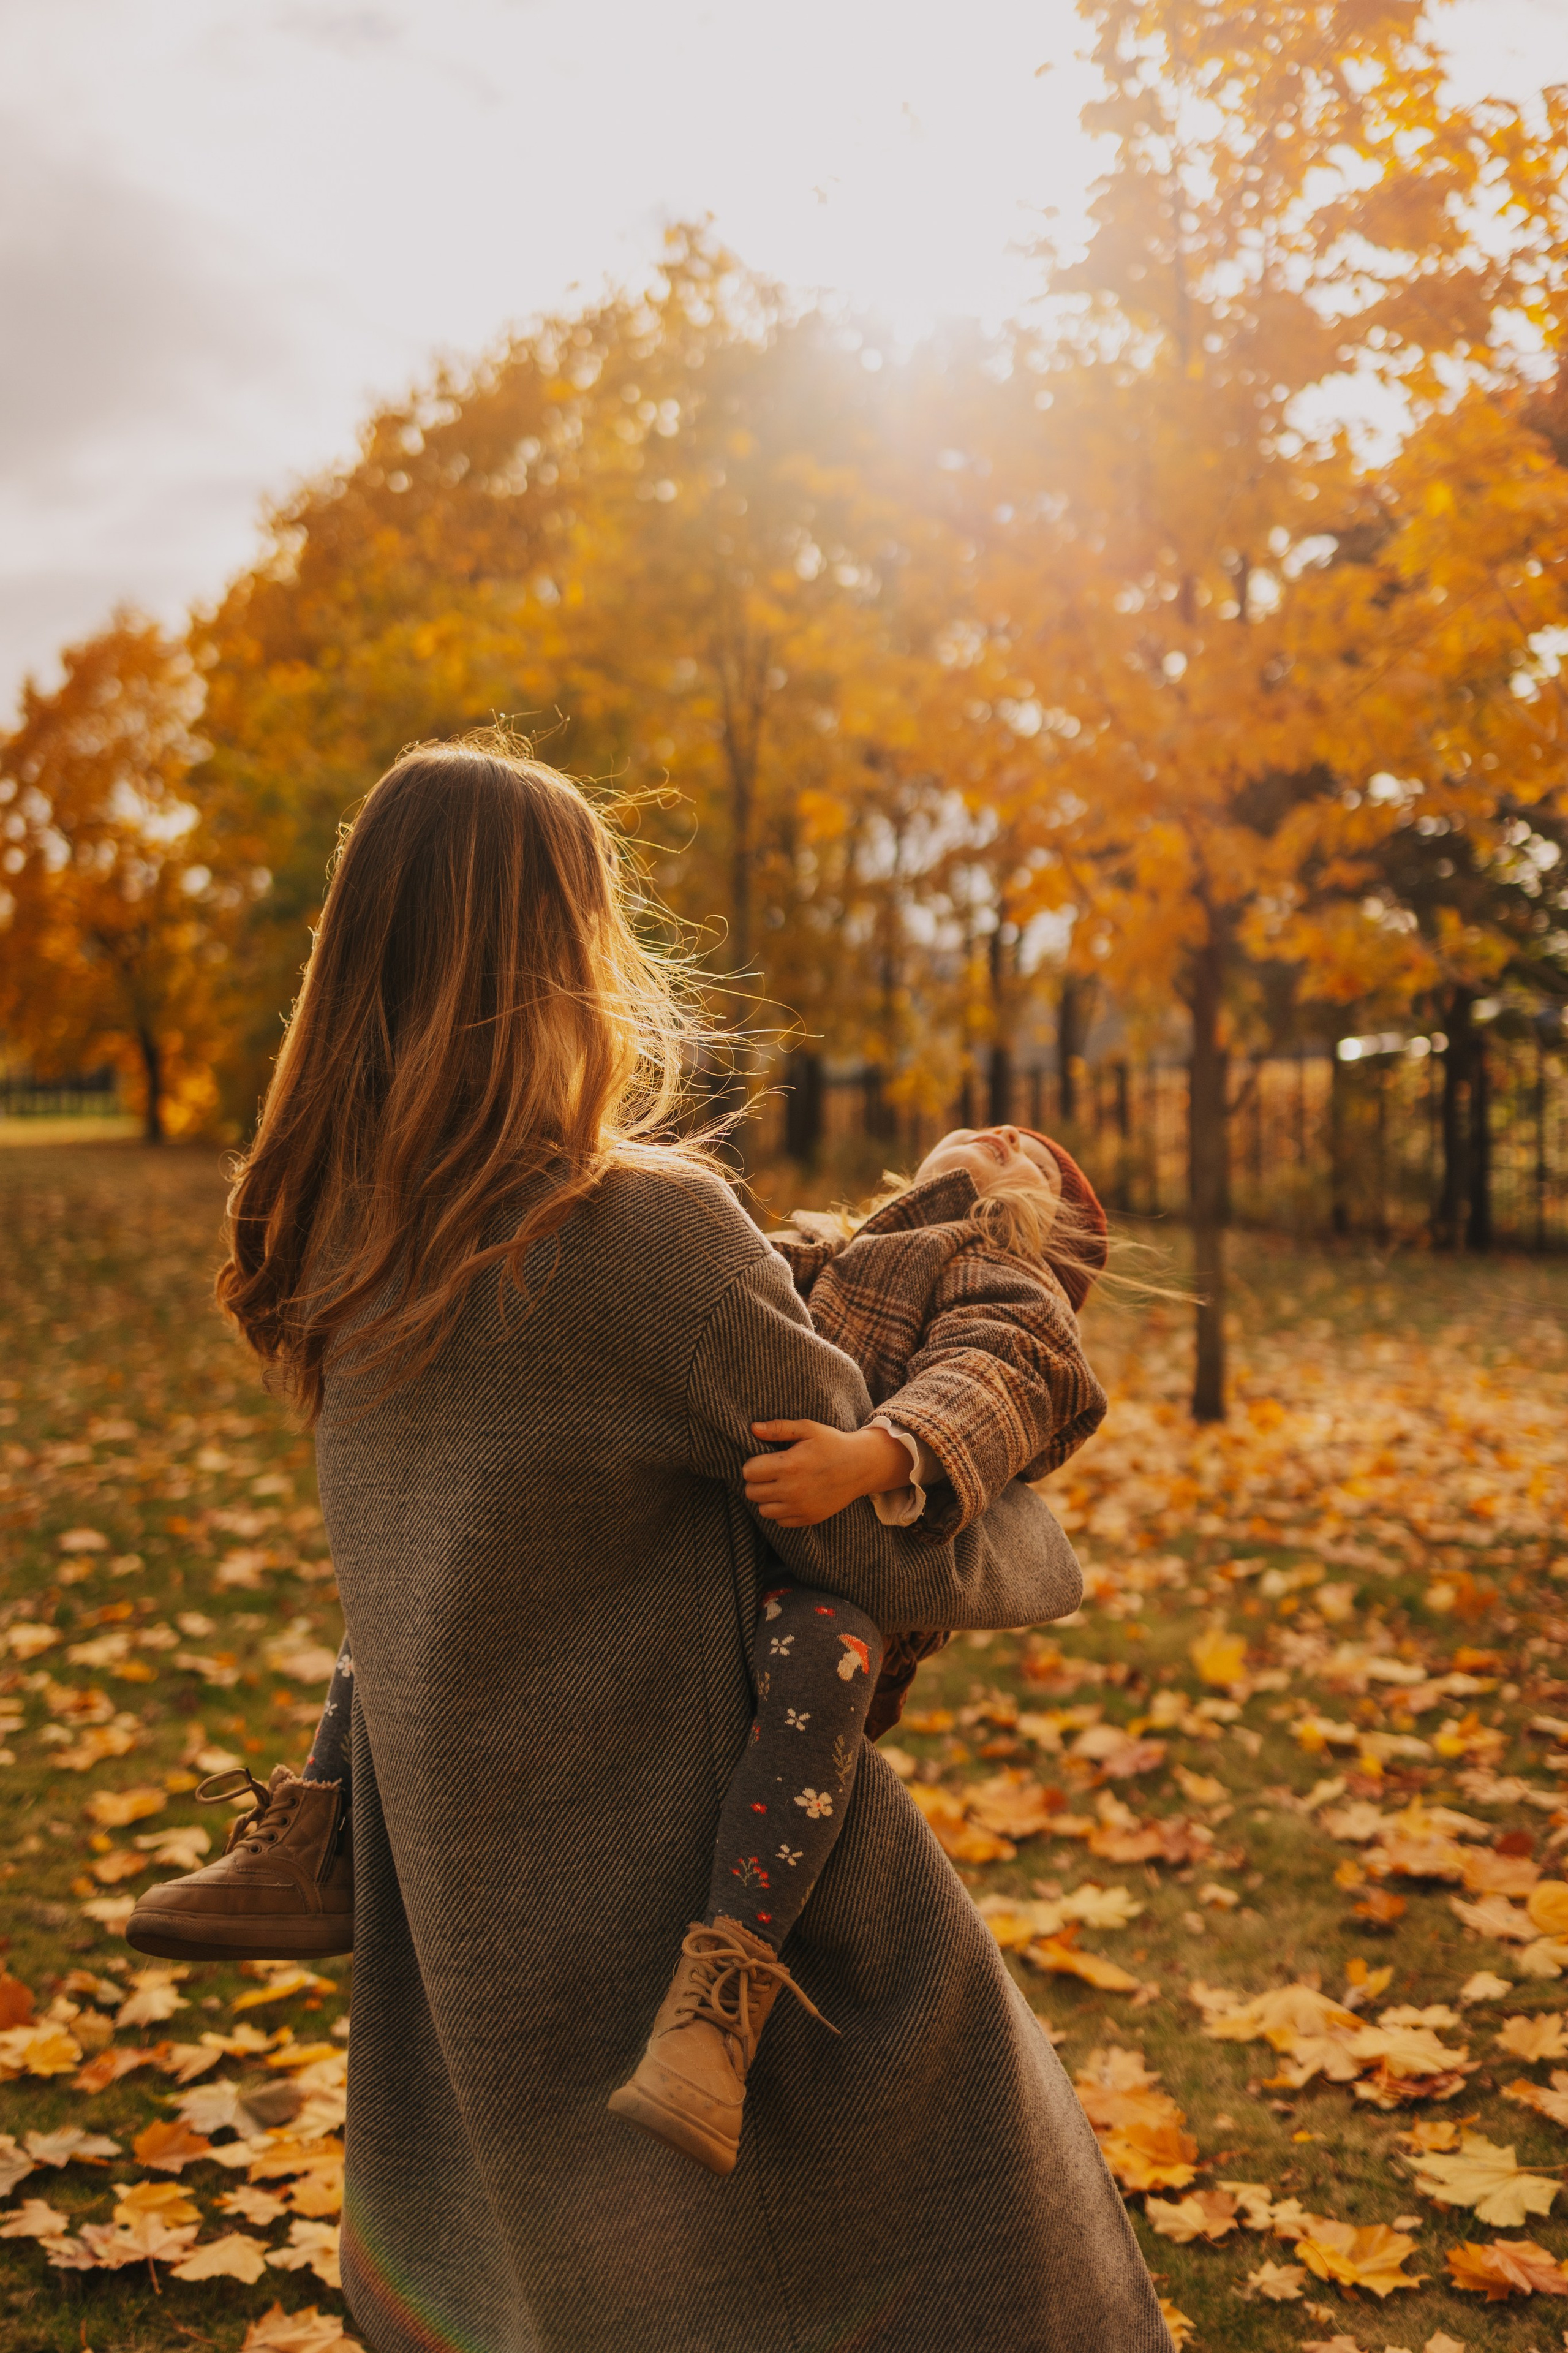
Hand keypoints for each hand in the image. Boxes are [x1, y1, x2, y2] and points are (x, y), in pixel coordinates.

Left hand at [742, 1419, 912, 1527]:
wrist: (861, 1466)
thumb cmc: (832, 1444)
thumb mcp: (808, 1429)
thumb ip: (778, 1428)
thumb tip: (752, 1428)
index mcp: (789, 1465)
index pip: (749, 1472)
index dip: (753, 1464)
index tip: (764, 1460)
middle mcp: (792, 1490)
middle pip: (751, 1493)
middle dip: (757, 1481)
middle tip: (770, 1472)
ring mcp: (801, 1507)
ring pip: (763, 1510)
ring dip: (766, 1498)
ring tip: (779, 1485)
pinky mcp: (809, 1518)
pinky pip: (780, 1521)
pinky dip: (781, 1511)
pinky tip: (791, 1497)